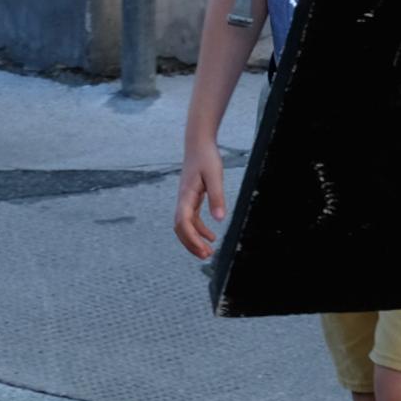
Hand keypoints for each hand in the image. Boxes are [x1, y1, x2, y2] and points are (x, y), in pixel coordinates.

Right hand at [173, 143, 226, 259]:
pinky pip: (191, 220)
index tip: (203, 249)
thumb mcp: (215, 176)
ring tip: (208, 252)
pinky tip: (211, 237)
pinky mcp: (191, 199)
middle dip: (191, 244)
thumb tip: (220, 220)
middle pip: (180, 228)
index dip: (191, 238)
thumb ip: (217, 197)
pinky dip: (199, 230)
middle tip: (206, 256)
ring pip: (185, 226)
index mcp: (186, 195)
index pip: (183, 222)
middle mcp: (182, 200)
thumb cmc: (206, 157)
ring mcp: (185, 200)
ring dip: (194, 240)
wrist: (198, 144)